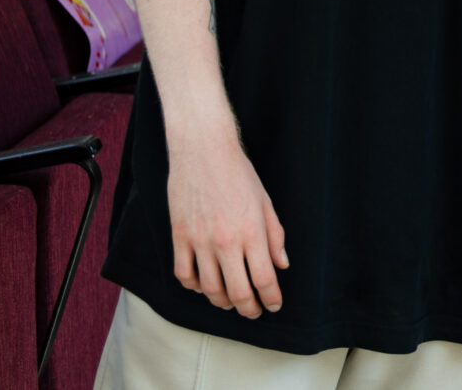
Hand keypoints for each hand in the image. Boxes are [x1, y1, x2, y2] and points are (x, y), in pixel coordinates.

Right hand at [166, 132, 287, 317]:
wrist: (203, 150)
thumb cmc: (238, 174)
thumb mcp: (265, 202)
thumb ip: (275, 236)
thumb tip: (281, 264)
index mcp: (252, 232)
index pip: (264, 279)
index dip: (271, 298)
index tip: (274, 305)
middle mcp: (226, 241)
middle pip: (237, 292)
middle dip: (248, 308)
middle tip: (253, 312)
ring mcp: (199, 240)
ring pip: (209, 289)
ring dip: (222, 302)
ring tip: (230, 302)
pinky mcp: (179, 236)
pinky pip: (184, 274)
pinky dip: (194, 287)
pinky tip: (203, 286)